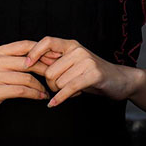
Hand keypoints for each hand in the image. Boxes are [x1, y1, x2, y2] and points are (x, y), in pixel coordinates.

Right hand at [0, 40, 49, 122]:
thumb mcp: (2, 67)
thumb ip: (18, 59)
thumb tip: (46, 55)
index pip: (25, 45)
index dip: (43, 52)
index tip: (56, 59)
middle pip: (29, 62)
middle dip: (46, 70)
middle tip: (55, 77)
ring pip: (27, 78)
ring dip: (41, 86)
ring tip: (47, 91)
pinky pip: (22, 90)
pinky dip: (35, 94)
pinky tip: (41, 97)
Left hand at [24, 37, 144, 107]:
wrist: (120, 80)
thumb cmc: (92, 74)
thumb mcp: (73, 65)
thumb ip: (56, 62)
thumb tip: (29, 63)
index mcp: (71, 45)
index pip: (47, 41)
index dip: (34, 51)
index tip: (25, 64)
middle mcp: (77, 50)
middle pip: (49, 70)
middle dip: (51, 84)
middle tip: (61, 88)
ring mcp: (86, 61)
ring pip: (58, 81)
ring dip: (61, 91)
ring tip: (73, 90)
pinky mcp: (93, 74)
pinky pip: (69, 88)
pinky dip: (60, 98)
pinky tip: (54, 104)